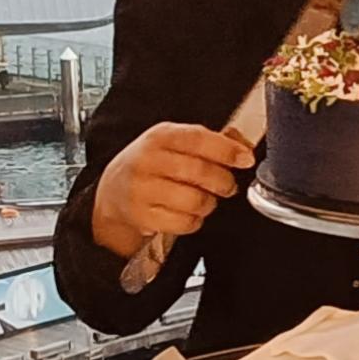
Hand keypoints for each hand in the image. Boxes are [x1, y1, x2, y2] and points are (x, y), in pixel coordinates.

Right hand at [89, 122, 256, 254]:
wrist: (113, 191)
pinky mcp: (143, 217)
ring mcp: (142, 190)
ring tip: (204, 199)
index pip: (197, 139)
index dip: (226, 149)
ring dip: (209, 203)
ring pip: (195, 200)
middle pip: (199, 171)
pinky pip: (185, 222)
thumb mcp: (172, 143)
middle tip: (227, 185)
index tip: (245, 159)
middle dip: (223, 181)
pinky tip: (188, 212)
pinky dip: (195, 220)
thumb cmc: (151, 165)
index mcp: (159, 136)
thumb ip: (206, 142)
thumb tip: (242, 146)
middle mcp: (148, 161)